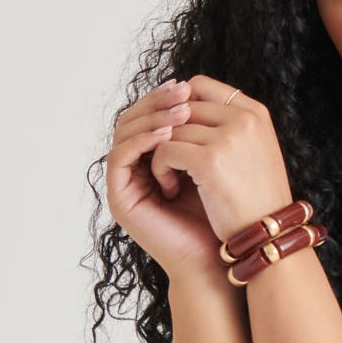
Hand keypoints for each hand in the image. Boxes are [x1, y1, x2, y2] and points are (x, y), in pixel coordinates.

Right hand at [103, 80, 231, 282]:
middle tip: (181, 91)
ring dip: (151, 118)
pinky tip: (167, 136)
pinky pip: (121, 157)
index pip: (149, 115)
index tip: (189, 86)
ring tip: (180, 112)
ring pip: (125, 133)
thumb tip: (203, 87)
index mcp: (153, 158)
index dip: (164, 98)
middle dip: (157, 102)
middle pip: (133, 119)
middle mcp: (135, 168)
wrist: (216, 257)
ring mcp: (125, 182)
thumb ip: (202, 132)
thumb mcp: (215, 162)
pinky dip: (141, 141)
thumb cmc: (221, 215)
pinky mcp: (120, 197)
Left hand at [151, 75, 296, 248]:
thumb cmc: (259, 202)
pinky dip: (160, 169)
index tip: (172, 131)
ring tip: (169, 179)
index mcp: (255, 113)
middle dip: (166, 132)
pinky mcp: (209, 161)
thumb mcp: (255, 153)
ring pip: (170, 129)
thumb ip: (230, 127)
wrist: (269, 237)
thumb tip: (189, 106)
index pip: (200, 85)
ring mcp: (227, 138)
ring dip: (161, 154)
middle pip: (181, 107)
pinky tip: (169, 188)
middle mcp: (244, 119)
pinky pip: (165, 151)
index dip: (178, 105)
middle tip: (166, 160)